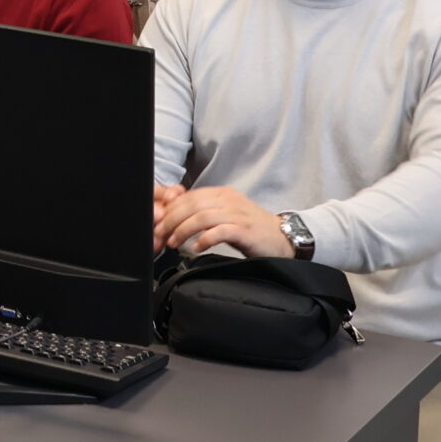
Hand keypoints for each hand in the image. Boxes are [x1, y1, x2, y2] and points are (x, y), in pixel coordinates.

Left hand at [154, 184, 291, 258]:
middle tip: (160, 234)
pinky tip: (196, 248)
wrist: (283, 238)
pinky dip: (204, 239)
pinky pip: (219, 231)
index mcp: (221, 193)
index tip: (157, 222)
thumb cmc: (251, 229)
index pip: (188, 196)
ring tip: (174, 242)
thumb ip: (205, 212)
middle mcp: (228, 200)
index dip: (170, 209)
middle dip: (171, 220)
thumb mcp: (227, 214)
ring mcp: (237, 214)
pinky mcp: (244, 230)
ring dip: (183, 230)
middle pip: (191, 205)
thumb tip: (175, 218)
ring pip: (201, 217)